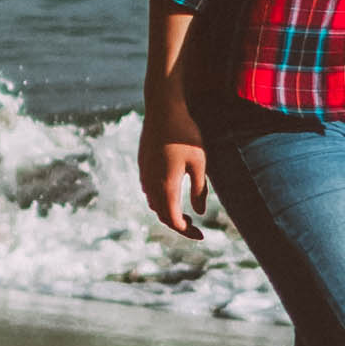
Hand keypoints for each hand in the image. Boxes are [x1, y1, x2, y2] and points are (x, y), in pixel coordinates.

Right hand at [141, 89, 213, 237]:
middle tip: (195, 228)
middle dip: (178, 225)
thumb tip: (199, 212)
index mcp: (166, 186)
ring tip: (185, 213)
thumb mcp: (200, 163)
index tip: (202, 236)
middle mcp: (151, 184)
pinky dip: (160, 199)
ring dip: (168, 213)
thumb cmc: (186, 134)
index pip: (174, 220)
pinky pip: (149, 191)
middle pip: (162, 215)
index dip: (187, 232)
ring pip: (154, 203)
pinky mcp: (143, 165)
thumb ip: (199, 190)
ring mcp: (144, 174)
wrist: (163, 109)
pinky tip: (172, 193)